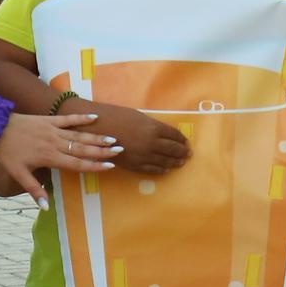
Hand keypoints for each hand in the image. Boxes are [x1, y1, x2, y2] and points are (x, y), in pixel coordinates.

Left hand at [0, 110, 119, 195]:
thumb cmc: (7, 153)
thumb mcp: (17, 174)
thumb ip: (33, 190)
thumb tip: (46, 208)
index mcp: (50, 157)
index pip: (77, 164)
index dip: (94, 165)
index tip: (110, 166)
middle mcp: (55, 143)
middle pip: (83, 148)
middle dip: (102, 150)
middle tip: (120, 150)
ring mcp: (53, 130)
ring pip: (79, 135)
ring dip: (96, 136)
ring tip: (112, 138)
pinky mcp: (49, 120)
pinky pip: (68, 119)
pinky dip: (81, 118)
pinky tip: (95, 117)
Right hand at [68, 100, 187, 174]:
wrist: (97, 130)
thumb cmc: (116, 117)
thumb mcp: (139, 117)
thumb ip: (153, 126)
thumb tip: (163, 133)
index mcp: (154, 128)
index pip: (174, 135)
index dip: (182, 139)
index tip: (186, 142)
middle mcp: (152, 144)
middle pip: (173, 150)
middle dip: (182, 152)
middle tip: (188, 154)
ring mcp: (144, 156)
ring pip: (165, 162)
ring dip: (175, 162)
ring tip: (180, 162)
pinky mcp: (135, 165)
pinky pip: (152, 170)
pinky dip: (161, 169)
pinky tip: (166, 169)